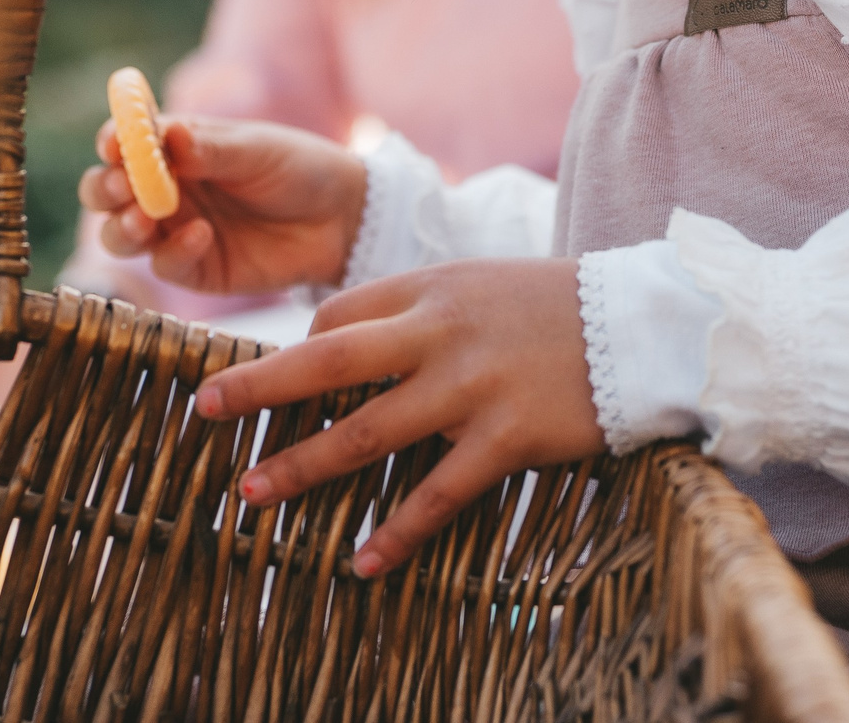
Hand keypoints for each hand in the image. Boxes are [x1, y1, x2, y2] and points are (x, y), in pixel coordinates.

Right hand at [79, 115, 366, 295]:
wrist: (340, 219)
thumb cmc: (296, 168)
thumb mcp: (256, 150)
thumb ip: (210, 148)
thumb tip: (166, 134)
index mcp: (172, 148)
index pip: (124, 143)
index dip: (112, 142)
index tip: (113, 145)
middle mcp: (163, 189)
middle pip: (105, 192)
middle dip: (105, 190)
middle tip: (123, 189)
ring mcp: (173, 231)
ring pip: (120, 235)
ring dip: (122, 227)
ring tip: (147, 218)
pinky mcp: (193, 269)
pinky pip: (165, 265)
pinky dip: (174, 252)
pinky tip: (201, 236)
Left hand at [193, 259, 603, 575]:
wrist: (645, 324)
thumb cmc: (553, 307)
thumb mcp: (477, 284)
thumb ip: (417, 311)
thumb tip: (343, 344)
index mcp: (428, 287)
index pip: (336, 318)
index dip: (296, 354)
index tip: (269, 385)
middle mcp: (439, 333)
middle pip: (326, 363)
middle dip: (258, 390)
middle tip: (204, 412)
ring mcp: (470, 387)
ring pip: (365, 433)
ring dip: (302, 466)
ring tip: (252, 494)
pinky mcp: (506, 438)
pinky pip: (437, 494)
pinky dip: (396, 533)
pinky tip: (364, 563)